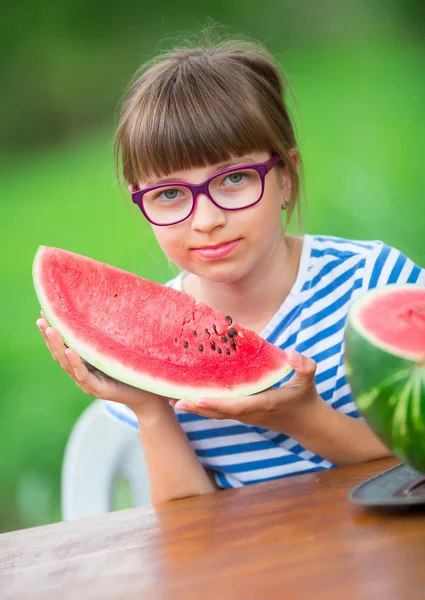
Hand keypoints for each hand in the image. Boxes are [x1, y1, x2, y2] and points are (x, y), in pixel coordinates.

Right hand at [36, 311, 165, 414]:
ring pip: (67, 363)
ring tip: (50, 329)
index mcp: (85, 363)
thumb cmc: (136, 370)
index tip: (46, 310)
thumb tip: (108, 306)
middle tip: (41, 318)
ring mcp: (88, 383)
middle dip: (49, 337)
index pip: (65, 345)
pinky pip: (83, 374)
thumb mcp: (118, 349)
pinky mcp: (98, 389)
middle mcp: (83, 373)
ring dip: (57, 346)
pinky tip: (69, 351)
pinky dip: (75, 362)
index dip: (54, 330)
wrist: (150, 396)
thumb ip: (109, 336)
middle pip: (60, 354)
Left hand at [171, 351, 321, 433]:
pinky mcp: (241, 414)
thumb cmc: (305, 399)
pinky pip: (219, 411)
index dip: (218, 404)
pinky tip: (187, 398)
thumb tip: (291, 354)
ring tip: (171, 399)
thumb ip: (304, 367)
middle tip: (174, 401)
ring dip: (195, 408)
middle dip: (197, 407)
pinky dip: (204, 406)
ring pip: (216, 413)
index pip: (238, 406)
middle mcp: (249, 413)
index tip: (200, 399)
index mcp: (263, 404)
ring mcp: (244, 415)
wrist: (305, 423)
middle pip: (219, 412)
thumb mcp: (309, 380)